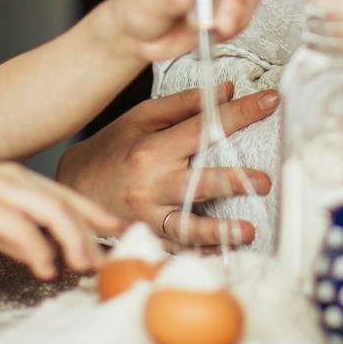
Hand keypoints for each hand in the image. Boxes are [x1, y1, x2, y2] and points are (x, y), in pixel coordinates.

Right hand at [0, 163, 120, 277]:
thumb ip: (14, 234)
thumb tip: (43, 253)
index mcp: (14, 177)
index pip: (64, 194)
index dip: (92, 212)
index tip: (114, 230)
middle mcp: (12, 178)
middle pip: (65, 203)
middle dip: (88, 233)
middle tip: (100, 261)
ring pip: (53, 212)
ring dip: (72, 241)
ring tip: (80, 266)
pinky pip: (23, 230)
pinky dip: (39, 250)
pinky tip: (45, 268)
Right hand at [55, 83, 276, 248]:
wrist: (71, 188)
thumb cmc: (110, 150)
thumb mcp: (140, 119)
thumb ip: (184, 105)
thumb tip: (226, 90)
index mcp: (152, 149)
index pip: (203, 127)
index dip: (240, 113)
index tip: (271, 101)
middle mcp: (151, 184)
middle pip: (198, 183)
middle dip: (233, 182)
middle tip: (263, 182)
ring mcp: (148, 217)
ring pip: (187, 226)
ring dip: (218, 230)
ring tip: (247, 232)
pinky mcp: (146, 238)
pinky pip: (175, 249)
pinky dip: (198, 252)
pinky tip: (220, 253)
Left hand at [106, 0, 259, 62]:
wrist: (138, 36)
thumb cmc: (138, 10)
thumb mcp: (146, 2)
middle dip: (234, 7)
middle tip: (220, 26)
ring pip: (246, 0)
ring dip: (237, 20)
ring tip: (216, 33)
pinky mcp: (223, 11)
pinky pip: (243, 19)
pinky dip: (234, 31)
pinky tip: (215, 36)